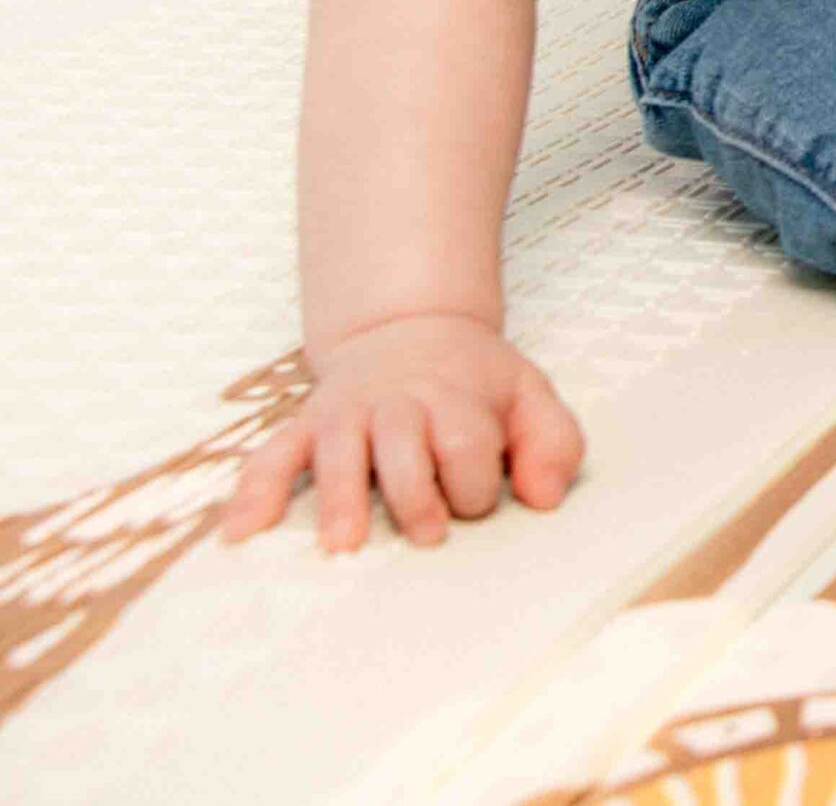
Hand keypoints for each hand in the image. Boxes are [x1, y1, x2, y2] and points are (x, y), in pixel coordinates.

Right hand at [217, 312, 582, 551]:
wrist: (411, 331)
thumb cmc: (476, 385)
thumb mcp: (532, 398)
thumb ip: (554, 444)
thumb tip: (545, 498)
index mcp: (455, 398)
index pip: (466, 444)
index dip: (475, 481)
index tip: (476, 501)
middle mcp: (396, 405)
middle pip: (403, 448)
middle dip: (416, 494)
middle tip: (426, 536)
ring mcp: (344, 415)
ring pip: (337, 454)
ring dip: (338, 498)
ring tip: (341, 544)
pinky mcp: (304, 427)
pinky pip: (270, 456)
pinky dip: (252, 493)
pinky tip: (240, 534)